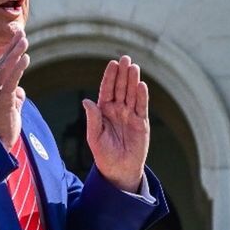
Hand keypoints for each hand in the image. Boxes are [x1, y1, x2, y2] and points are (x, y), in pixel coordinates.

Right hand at [0, 30, 28, 150]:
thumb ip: (15, 98)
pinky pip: (11, 81)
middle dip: (12, 47)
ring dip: (15, 53)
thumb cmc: (2, 128)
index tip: (18, 39)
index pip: (3, 67)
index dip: (10, 53)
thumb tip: (21, 92)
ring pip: (7, 69)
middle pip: (3, 63)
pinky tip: (25, 58)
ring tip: (24, 40)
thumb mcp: (11, 109)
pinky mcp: (2, 100)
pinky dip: (18, 68)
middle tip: (22, 33)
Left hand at [83, 56, 148, 192]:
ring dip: (133, 81)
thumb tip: (86, 101)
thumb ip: (93, 119)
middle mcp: (118, 110)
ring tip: (134, 67)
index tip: (112, 64)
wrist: (119, 170)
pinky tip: (142, 85)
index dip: (110, 77)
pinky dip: (142, 96)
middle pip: (121, 88)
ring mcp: (130, 115)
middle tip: (126, 58)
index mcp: (104, 111)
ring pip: (132, 94)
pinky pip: (142, 107)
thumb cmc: (104, 155)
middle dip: (123, 74)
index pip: (107, 90)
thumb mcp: (94, 137)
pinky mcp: (142, 123)